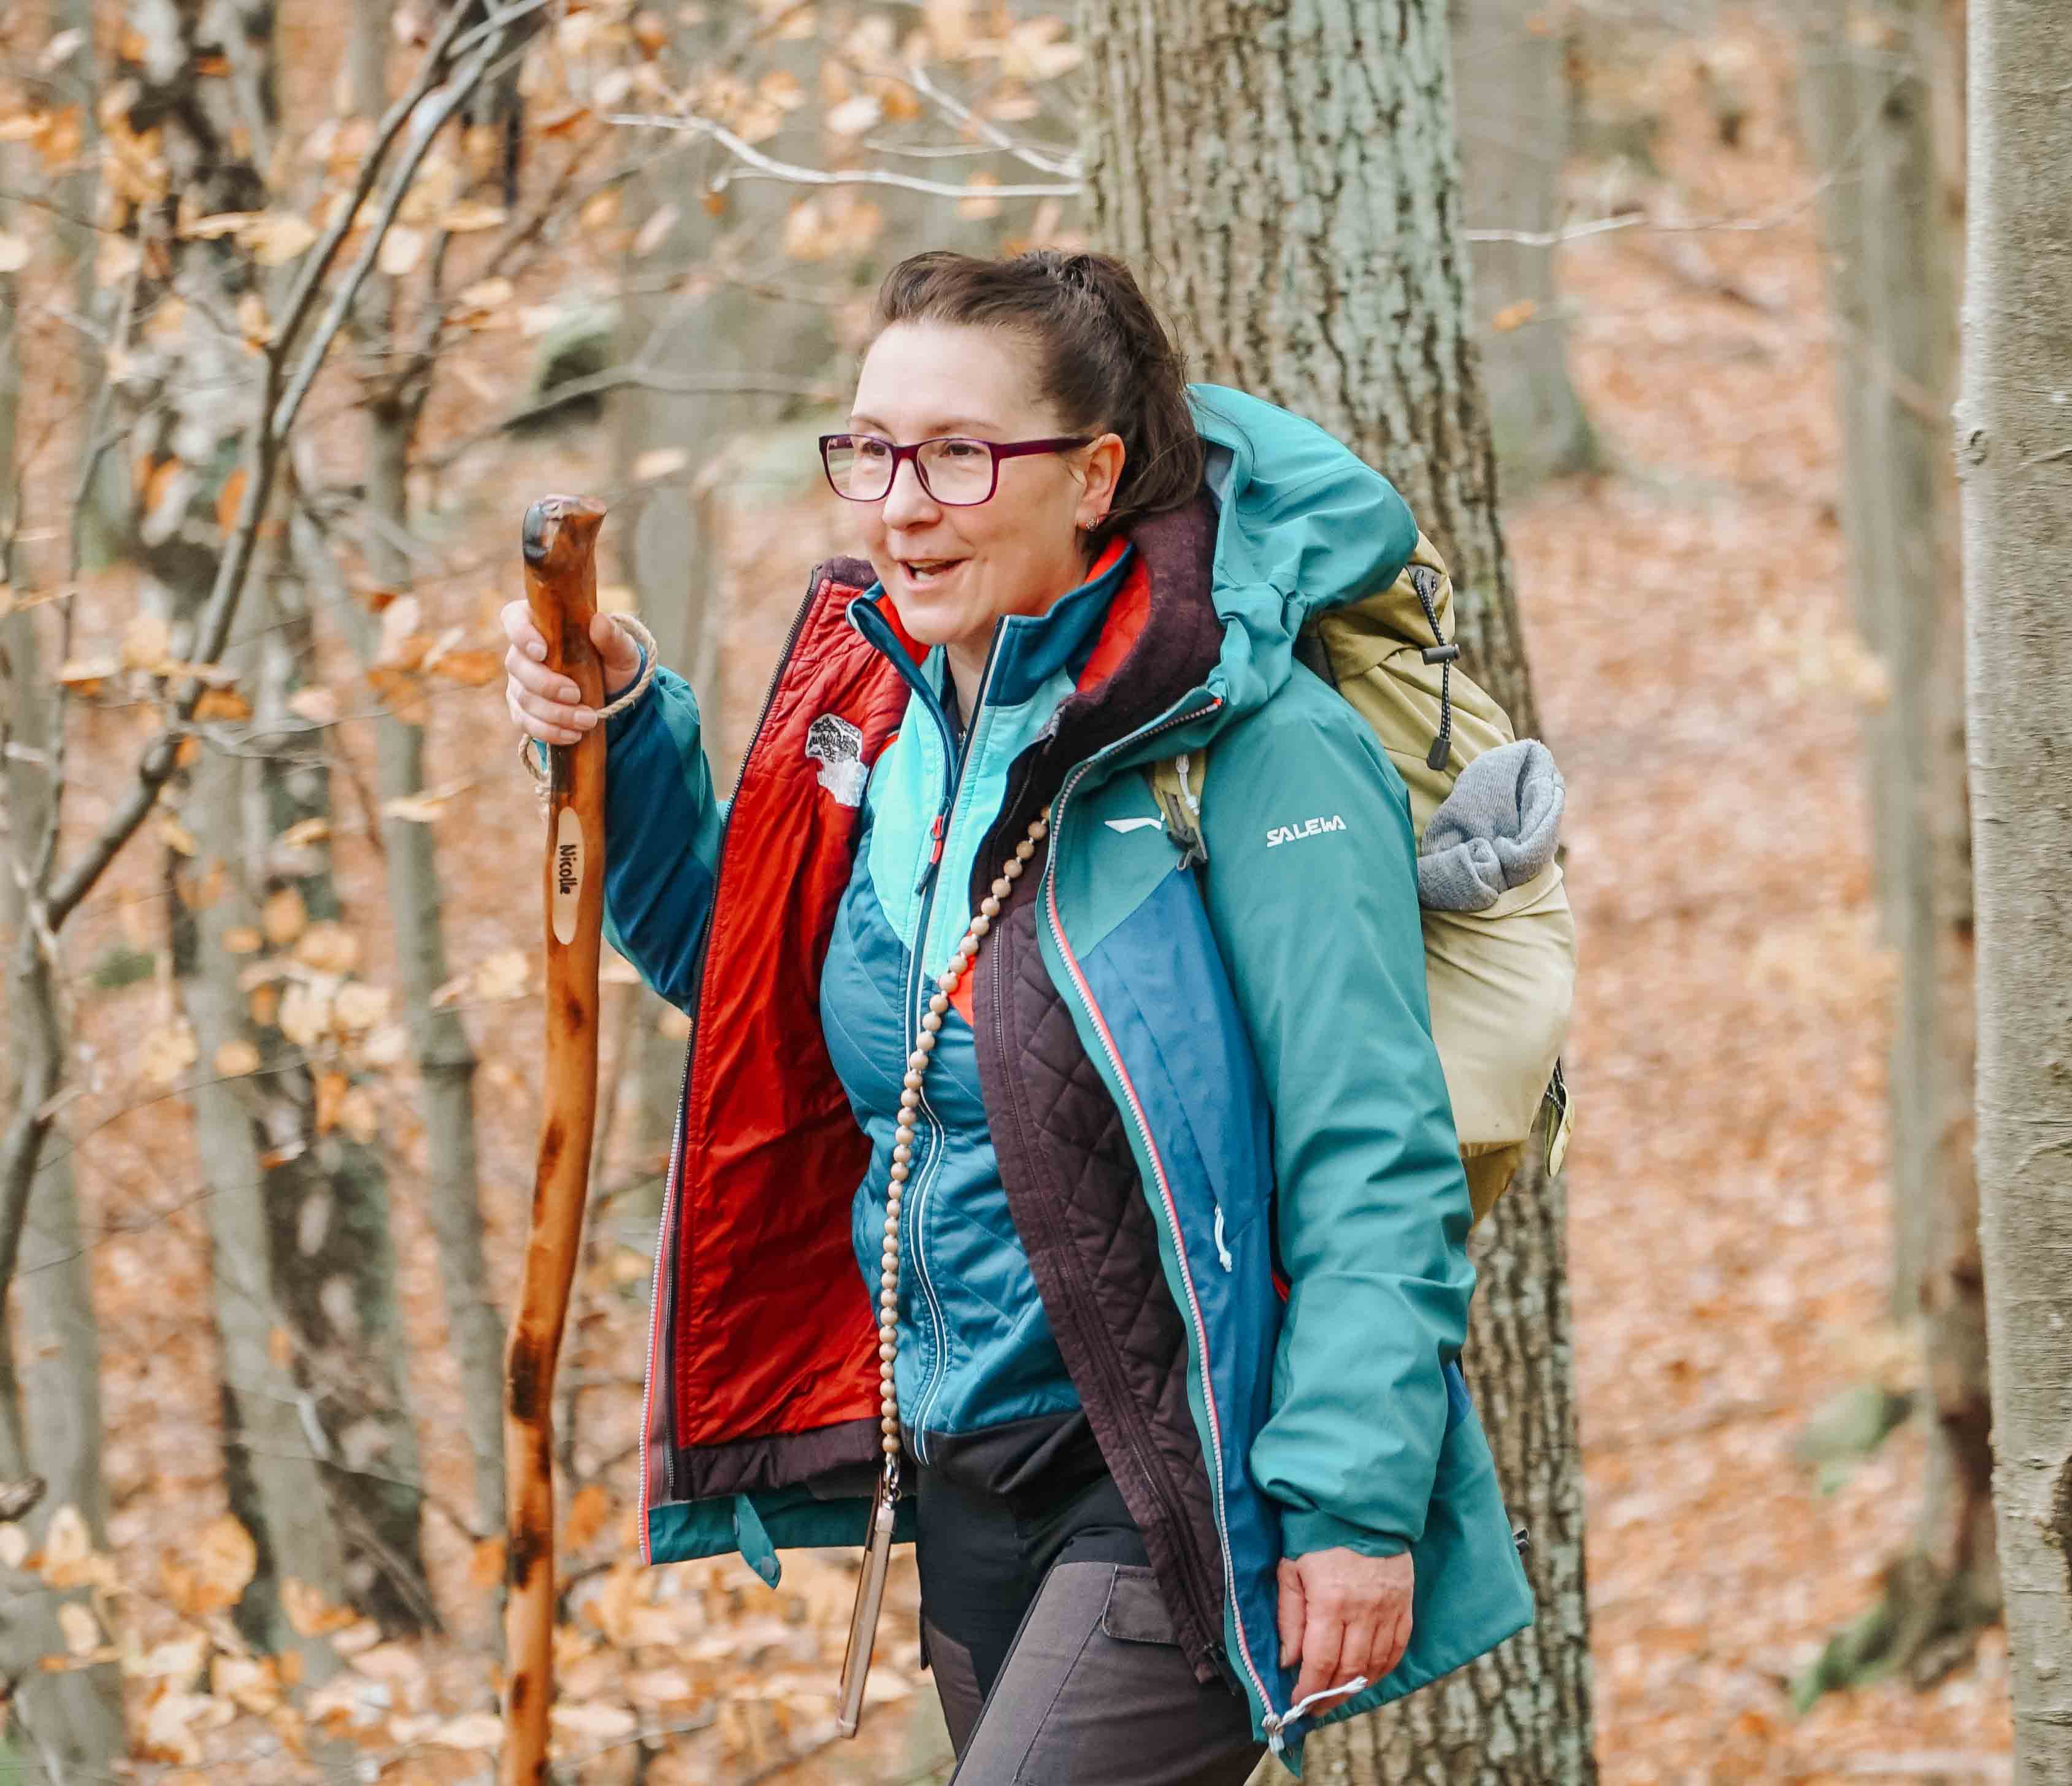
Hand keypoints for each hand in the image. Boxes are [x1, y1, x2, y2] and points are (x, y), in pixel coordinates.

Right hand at [501, 601, 643, 745]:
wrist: (614, 695)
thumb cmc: (613, 663)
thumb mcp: (621, 650)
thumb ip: (612, 637)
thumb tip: (599, 622)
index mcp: (540, 624)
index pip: (514, 619)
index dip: (521, 634)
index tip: (542, 652)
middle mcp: (522, 652)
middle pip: (517, 664)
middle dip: (546, 684)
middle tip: (576, 695)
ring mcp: (519, 682)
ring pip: (523, 698)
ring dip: (555, 713)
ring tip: (587, 720)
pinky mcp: (522, 709)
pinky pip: (525, 722)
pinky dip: (549, 731)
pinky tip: (573, 735)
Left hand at [1277, 1547, 1412, 1707]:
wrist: (1358, 1504)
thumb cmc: (1316, 1533)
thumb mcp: (1290, 1569)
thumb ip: (1290, 1618)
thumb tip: (1289, 1662)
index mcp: (1329, 1601)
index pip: (1320, 1661)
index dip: (1309, 1688)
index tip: (1298, 1702)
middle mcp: (1363, 1610)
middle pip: (1349, 1669)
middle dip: (1331, 1694)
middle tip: (1317, 1705)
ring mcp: (1388, 1607)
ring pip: (1375, 1663)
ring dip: (1356, 1685)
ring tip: (1339, 1694)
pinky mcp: (1404, 1602)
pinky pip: (1398, 1647)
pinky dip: (1384, 1667)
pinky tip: (1369, 1675)